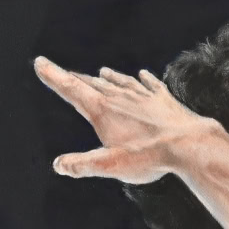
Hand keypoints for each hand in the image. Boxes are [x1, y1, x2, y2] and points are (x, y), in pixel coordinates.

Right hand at [34, 57, 215, 183]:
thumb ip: (83, 164)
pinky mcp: (164, 100)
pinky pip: (150, 85)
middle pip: (94, 84)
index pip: (72, 90)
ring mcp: (144, 96)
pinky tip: (143, 75)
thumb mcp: (111, 165)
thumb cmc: (149, 156)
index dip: (54, 76)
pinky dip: (144, 80)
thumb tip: (59, 165)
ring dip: (109, 78)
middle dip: (77, 78)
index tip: (40, 63)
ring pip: (121, 82)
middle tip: (66, 73)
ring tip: (101, 72)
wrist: (189, 144)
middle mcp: (121, 97)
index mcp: (103, 110)